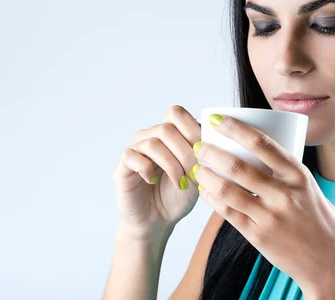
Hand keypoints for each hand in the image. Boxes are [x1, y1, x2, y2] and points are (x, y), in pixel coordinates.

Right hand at [112, 105, 200, 240]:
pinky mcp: (123, 166)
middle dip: (184, 152)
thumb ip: (203, 153)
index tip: (203, 152)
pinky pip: (131, 155)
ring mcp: (136, 150)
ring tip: (180, 183)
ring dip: (170, 164)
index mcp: (170, 135)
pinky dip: (146, 169)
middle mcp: (151, 137)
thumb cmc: (178, 196)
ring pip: (152, 143)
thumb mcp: (199, 173)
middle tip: (193, 173)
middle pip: (166, 128)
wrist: (158, 222)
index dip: (191, 128)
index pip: (176, 113)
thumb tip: (211, 137)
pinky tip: (153, 181)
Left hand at [192, 113, 334, 295]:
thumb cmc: (320, 221)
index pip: (262, 144)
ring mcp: (270, 216)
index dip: (235, 128)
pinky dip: (212, 199)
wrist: (330, 263)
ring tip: (196, 168)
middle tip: (198, 145)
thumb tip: (261, 152)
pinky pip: (228, 213)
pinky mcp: (259, 236)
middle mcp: (285, 194)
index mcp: (298, 175)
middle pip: (238, 166)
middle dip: (212, 152)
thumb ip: (287, 173)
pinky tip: (205, 192)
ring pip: (228, 190)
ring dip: (206, 175)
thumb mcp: (310, 188)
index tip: (218, 119)